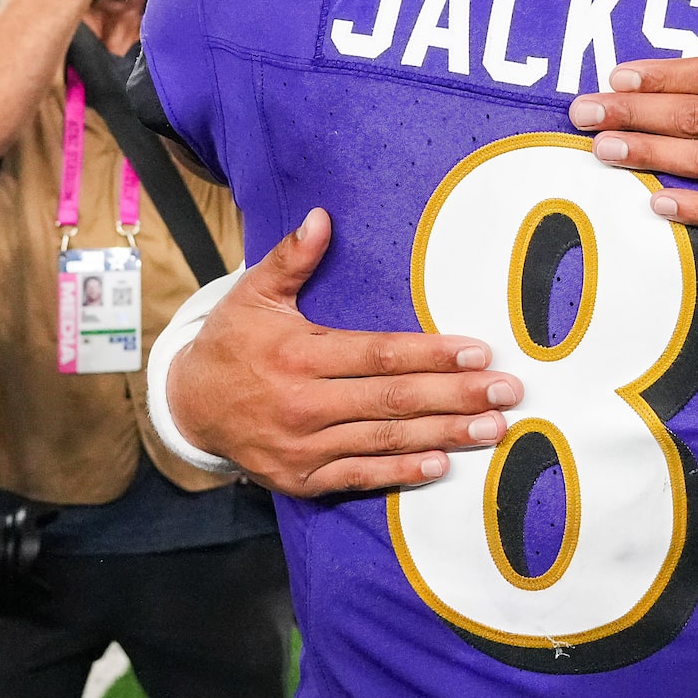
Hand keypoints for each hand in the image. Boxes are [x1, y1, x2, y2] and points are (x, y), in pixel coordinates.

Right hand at [175, 209, 521, 496]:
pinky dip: (401, 473)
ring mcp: (303, 446)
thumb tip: (321, 217)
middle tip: (508, 392)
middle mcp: (303, 403)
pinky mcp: (303, 479)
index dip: (431, 354)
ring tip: (493, 429)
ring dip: (444, 436)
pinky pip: (360, 477)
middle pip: (393, 400)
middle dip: (457, 396)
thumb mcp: (253, 293)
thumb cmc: (233, 343)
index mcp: (298, 354)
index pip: (378, 354)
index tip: (478, 351)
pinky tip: (442, 466)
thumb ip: (291, 259)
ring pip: (385, 441)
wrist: (189, 407)